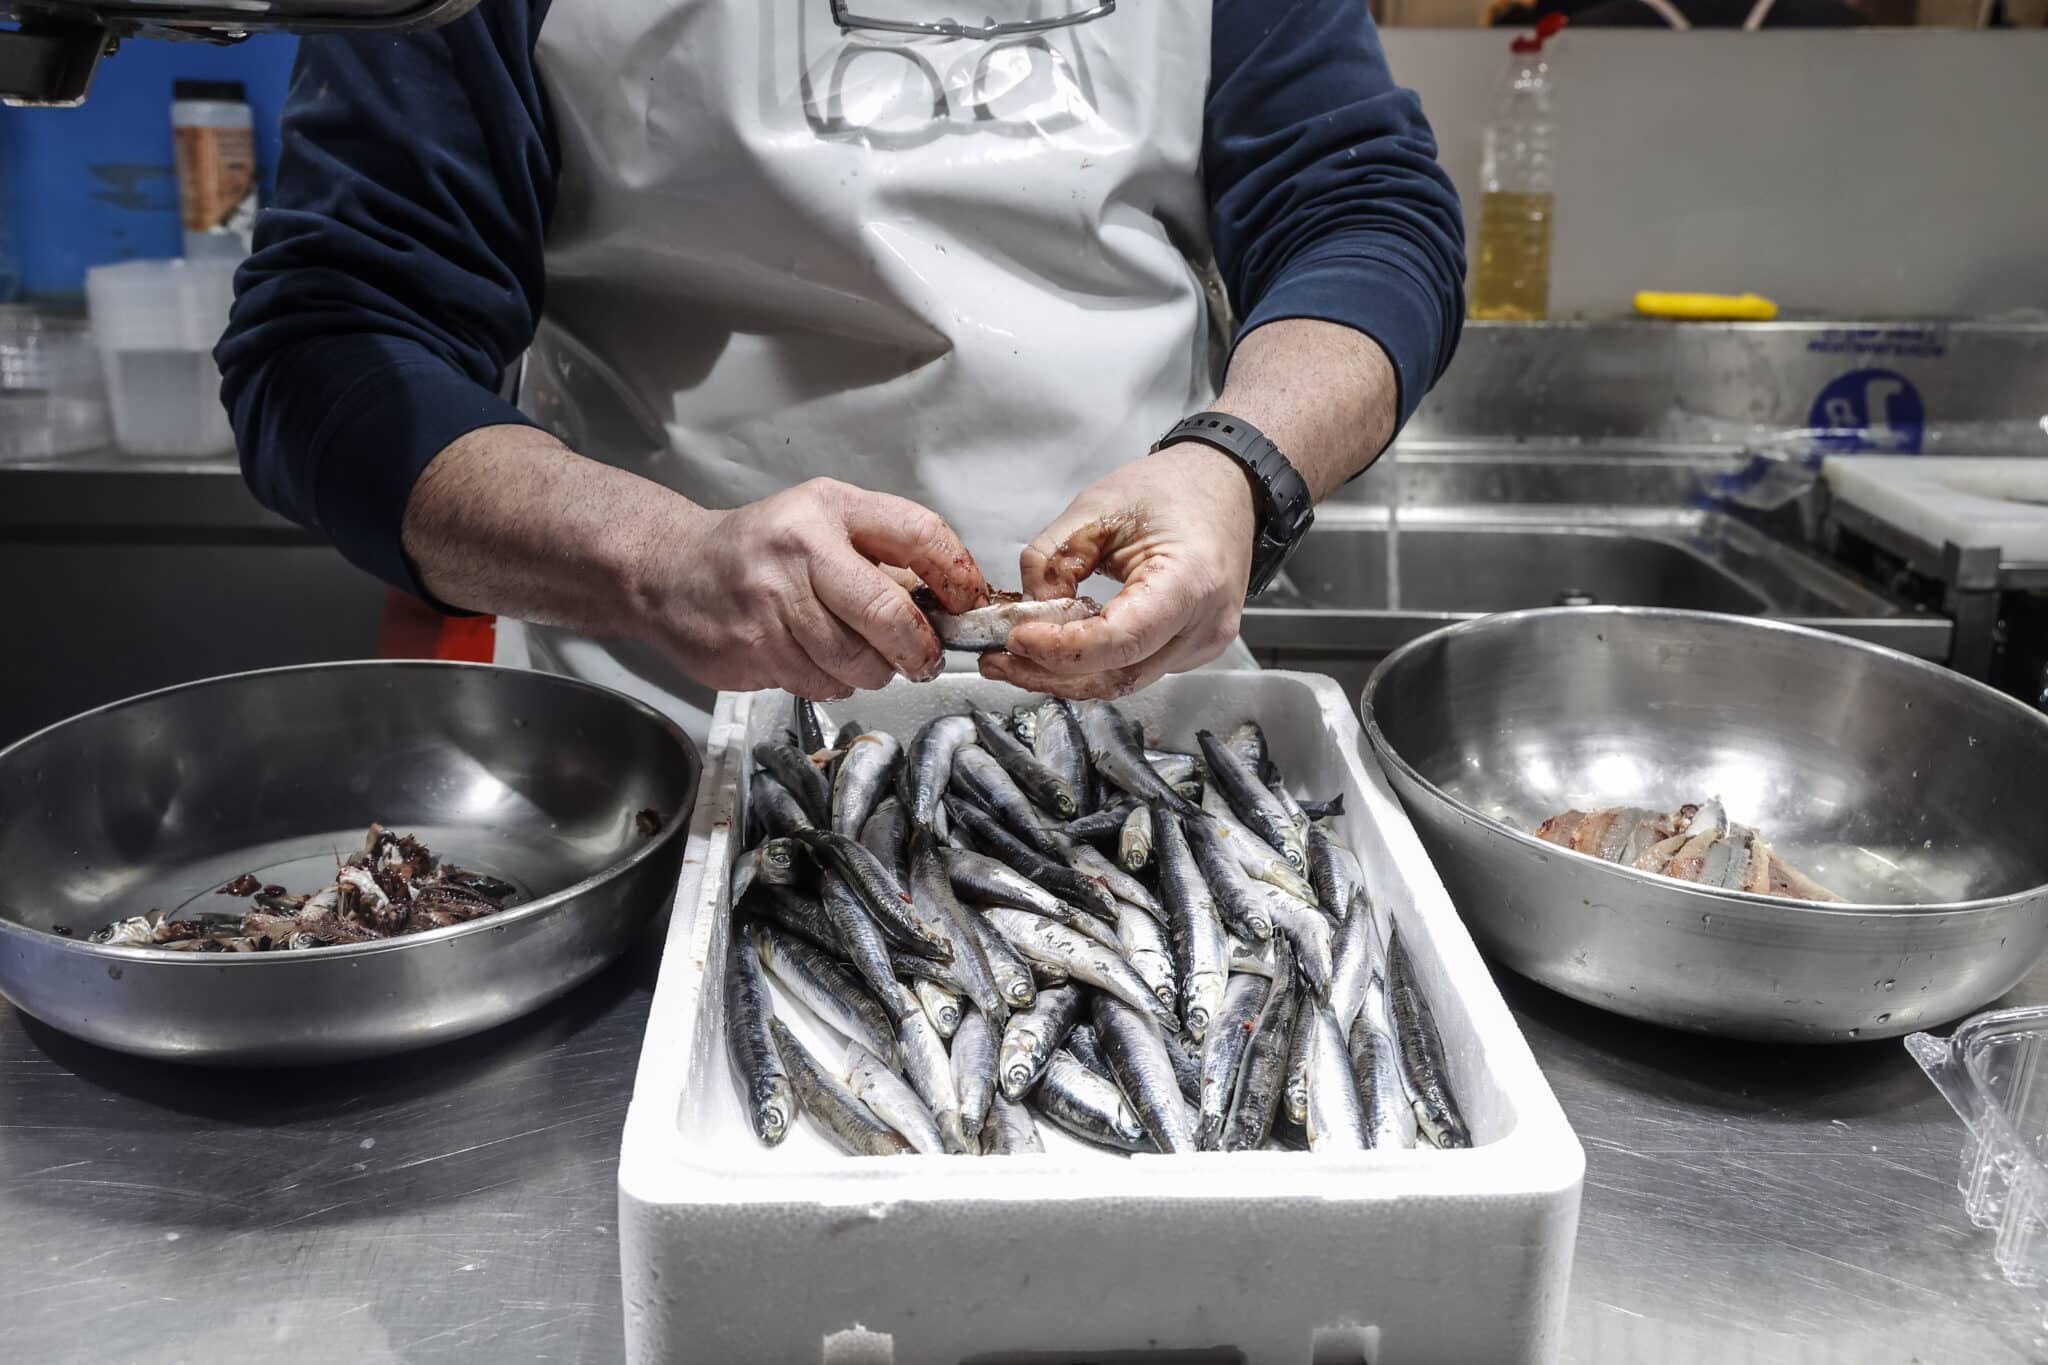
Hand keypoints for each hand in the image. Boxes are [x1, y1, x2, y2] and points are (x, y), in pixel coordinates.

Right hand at [402, 431, 986, 700]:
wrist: (669, 572)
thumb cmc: (760, 550)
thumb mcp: (824, 525)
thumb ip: (884, 557)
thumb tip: (953, 605)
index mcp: (830, 509)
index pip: (917, 533)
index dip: (956, 574)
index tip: (970, 603)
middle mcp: (802, 549)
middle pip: (888, 614)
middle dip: (918, 649)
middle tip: (924, 661)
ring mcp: (773, 601)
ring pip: (855, 661)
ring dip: (870, 672)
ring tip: (858, 659)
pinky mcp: (753, 647)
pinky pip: (818, 683)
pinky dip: (829, 683)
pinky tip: (812, 660)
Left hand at [981, 445, 1255, 698]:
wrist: (1226, 488)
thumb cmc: (1173, 489)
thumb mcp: (1097, 505)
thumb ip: (1052, 559)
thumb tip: (1028, 611)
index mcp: (1189, 581)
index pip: (1120, 639)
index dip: (1062, 648)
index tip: (1016, 638)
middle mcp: (1205, 625)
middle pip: (1118, 675)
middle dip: (1050, 673)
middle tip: (997, 661)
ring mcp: (1203, 645)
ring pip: (1122, 681)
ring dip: (1065, 675)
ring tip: (1016, 658)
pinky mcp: (1191, 651)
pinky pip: (1134, 669)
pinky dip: (1091, 663)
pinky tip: (1059, 647)